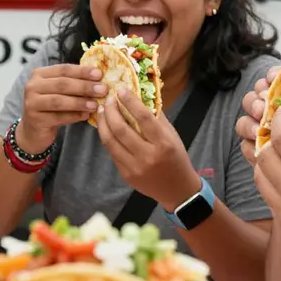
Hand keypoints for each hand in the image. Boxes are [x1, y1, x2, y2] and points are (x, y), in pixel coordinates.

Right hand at [19, 64, 106, 151]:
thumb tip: (99, 78)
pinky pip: (58, 117)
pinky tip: (86, 116)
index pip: (64, 69)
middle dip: (84, 86)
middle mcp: (32, 86)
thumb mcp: (59, 91)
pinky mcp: (35, 120)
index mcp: (40, 74)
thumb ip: (73, 83)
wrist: (33, 131)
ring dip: (80, 102)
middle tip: (103, 90)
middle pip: (62, 84)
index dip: (82, 71)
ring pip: (59, 101)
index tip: (99, 74)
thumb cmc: (50, 107)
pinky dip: (74, 116)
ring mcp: (31, 103)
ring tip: (95, 105)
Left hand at [96, 91, 199, 209]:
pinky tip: (106, 127)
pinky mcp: (126, 175)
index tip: (120, 90)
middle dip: (111, 111)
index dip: (130, 102)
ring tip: (102, 111)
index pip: (143, 118)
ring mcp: (134, 167)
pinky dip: (107, 137)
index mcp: (163, 144)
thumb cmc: (177, 158)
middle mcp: (147, 156)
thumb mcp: (172, 135)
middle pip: (121, 129)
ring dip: (103, 123)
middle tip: (107, 99)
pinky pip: (112, 152)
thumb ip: (156, 117)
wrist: (177, 190)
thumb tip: (140, 95)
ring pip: (111, 141)